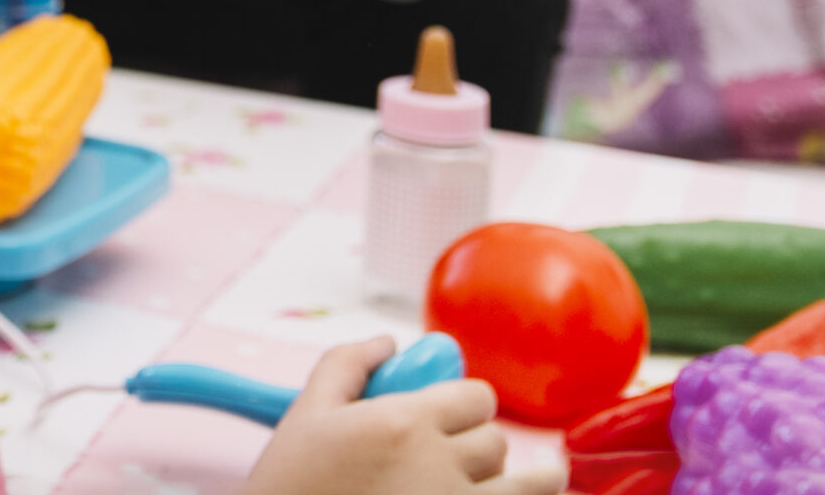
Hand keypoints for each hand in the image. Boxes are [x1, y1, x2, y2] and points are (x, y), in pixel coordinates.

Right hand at [240, 338, 562, 494]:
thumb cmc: (292, 487)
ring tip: (526, 479)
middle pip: (495, 441)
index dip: (464, 402)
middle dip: (479, 444)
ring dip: (527, 481)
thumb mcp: (306, 416)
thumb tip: (386, 343)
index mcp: (403, 423)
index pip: (474, 396)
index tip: (452, 414)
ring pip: (531, 486)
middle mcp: (440, 466)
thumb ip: (346, 365)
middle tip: (456, 458)